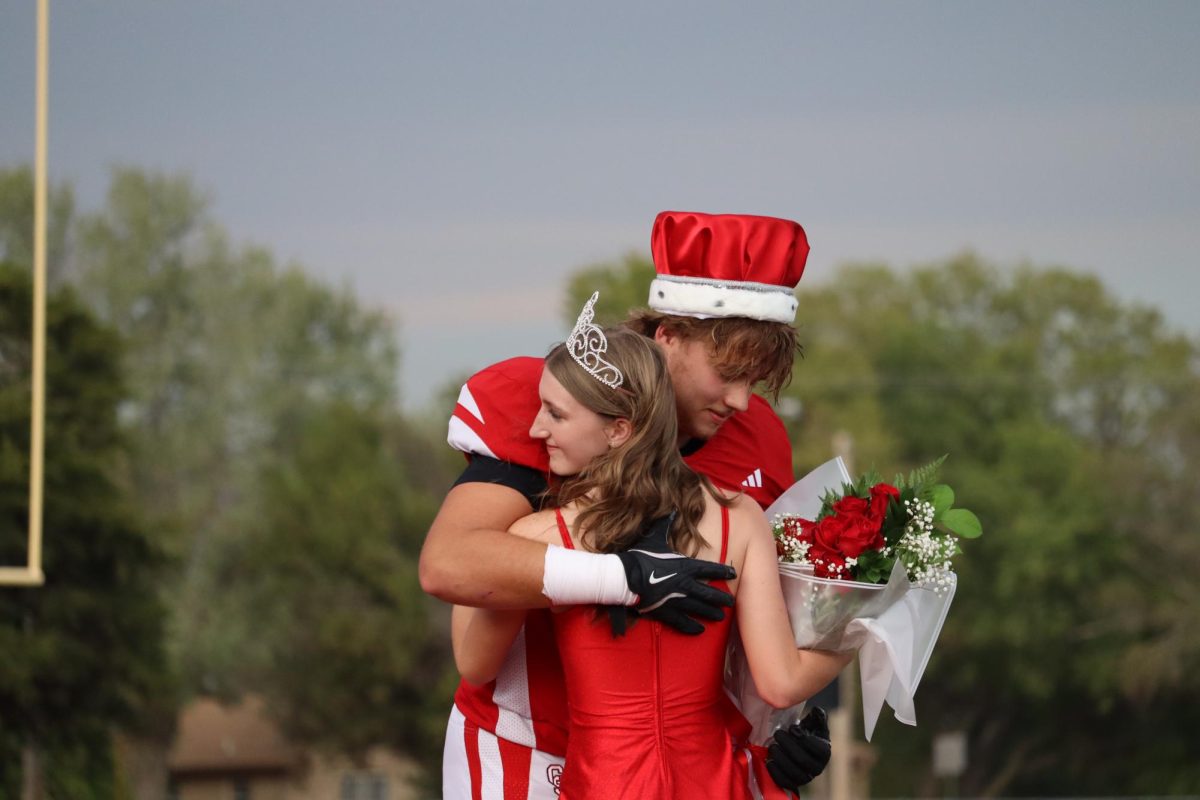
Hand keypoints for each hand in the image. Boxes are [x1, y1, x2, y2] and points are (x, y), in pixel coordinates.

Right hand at [610, 512, 734, 635]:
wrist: (624, 577)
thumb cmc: (640, 556)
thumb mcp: (655, 537)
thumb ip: (666, 524)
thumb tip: (672, 509)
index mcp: (684, 566)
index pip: (710, 569)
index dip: (723, 572)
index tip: (734, 573)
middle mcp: (685, 584)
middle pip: (709, 593)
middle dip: (721, 598)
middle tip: (731, 603)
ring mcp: (676, 600)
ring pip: (699, 609)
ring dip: (711, 613)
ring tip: (720, 617)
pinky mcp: (666, 612)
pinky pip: (682, 622)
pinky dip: (692, 627)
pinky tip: (700, 630)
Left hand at [765, 707, 830, 791]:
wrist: (799, 750)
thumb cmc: (807, 734)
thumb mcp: (814, 724)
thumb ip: (817, 716)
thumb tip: (816, 711)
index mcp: (824, 752)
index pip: (818, 749)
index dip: (804, 739)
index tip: (792, 728)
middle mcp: (817, 768)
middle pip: (803, 760)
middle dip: (788, 746)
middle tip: (777, 734)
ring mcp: (806, 778)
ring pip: (794, 773)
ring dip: (780, 758)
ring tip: (772, 746)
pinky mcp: (793, 784)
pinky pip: (784, 782)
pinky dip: (775, 772)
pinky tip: (769, 760)